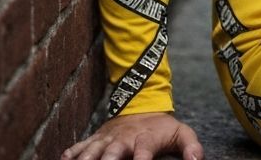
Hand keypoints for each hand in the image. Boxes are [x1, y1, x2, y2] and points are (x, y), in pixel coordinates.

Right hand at [60, 112, 203, 159]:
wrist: (142, 107)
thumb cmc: (161, 129)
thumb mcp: (181, 133)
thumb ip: (191, 146)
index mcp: (146, 138)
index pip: (144, 150)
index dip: (142, 159)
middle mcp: (123, 139)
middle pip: (113, 151)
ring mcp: (106, 139)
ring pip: (92, 150)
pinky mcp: (94, 140)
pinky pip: (78, 147)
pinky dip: (70, 154)